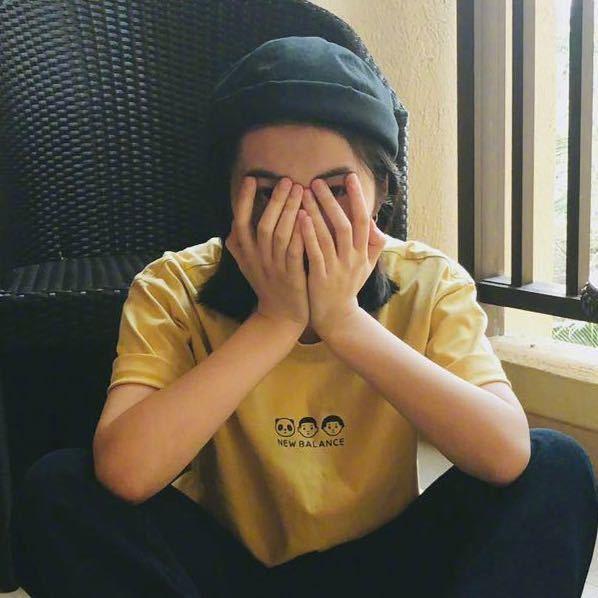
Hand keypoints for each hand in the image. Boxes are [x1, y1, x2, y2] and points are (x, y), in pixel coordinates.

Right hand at [225, 175, 308, 328]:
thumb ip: (239, 245)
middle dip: (275, 200)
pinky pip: (294, 251)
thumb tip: (233, 223)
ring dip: (289, 210)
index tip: (251, 179)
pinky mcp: (291, 276)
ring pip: (279, 234)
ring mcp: (274, 267)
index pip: (240, 221)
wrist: (280, 316)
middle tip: (286, 180)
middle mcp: (257, 258)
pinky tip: (307, 216)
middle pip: (263, 224)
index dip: (244, 199)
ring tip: (300, 190)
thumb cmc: (267, 284)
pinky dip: (299, 233)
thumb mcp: (248, 265)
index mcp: (245, 253)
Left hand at [299, 172, 386, 338]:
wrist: (336, 316)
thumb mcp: (366, 266)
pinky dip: (308, 234)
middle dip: (332, 201)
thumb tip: (374, 219)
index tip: (349, 177)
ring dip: (317, 212)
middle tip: (317, 181)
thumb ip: (373, 243)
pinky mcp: (320, 277)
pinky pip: (315, 252)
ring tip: (304, 193)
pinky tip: (299, 218)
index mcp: (363, 253)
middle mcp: (352, 259)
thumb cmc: (348, 286)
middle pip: (345, 224)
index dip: (357, 198)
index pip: (363, 220)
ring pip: (329, 236)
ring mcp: (337, 269)